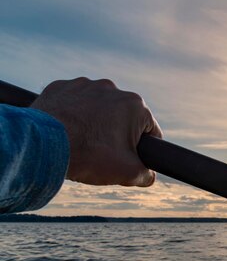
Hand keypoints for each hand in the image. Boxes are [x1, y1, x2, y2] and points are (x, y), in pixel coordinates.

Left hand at [30, 77, 162, 186]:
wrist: (42, 146)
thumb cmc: (89, 156)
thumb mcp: (128, 173)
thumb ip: (146, 175)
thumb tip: (148, 176)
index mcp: (135, 105)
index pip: (151, 130)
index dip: (144, 149)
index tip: (130, 160)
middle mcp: (112, 88)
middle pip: (123, 118)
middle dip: (117, 135)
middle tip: (104, 154)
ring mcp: (83, 85)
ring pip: (97, 109)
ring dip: (95, 124)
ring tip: (82, 144)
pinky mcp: (60, 87)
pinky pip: (73, 103)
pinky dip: (72, 116)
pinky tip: (67, 132)